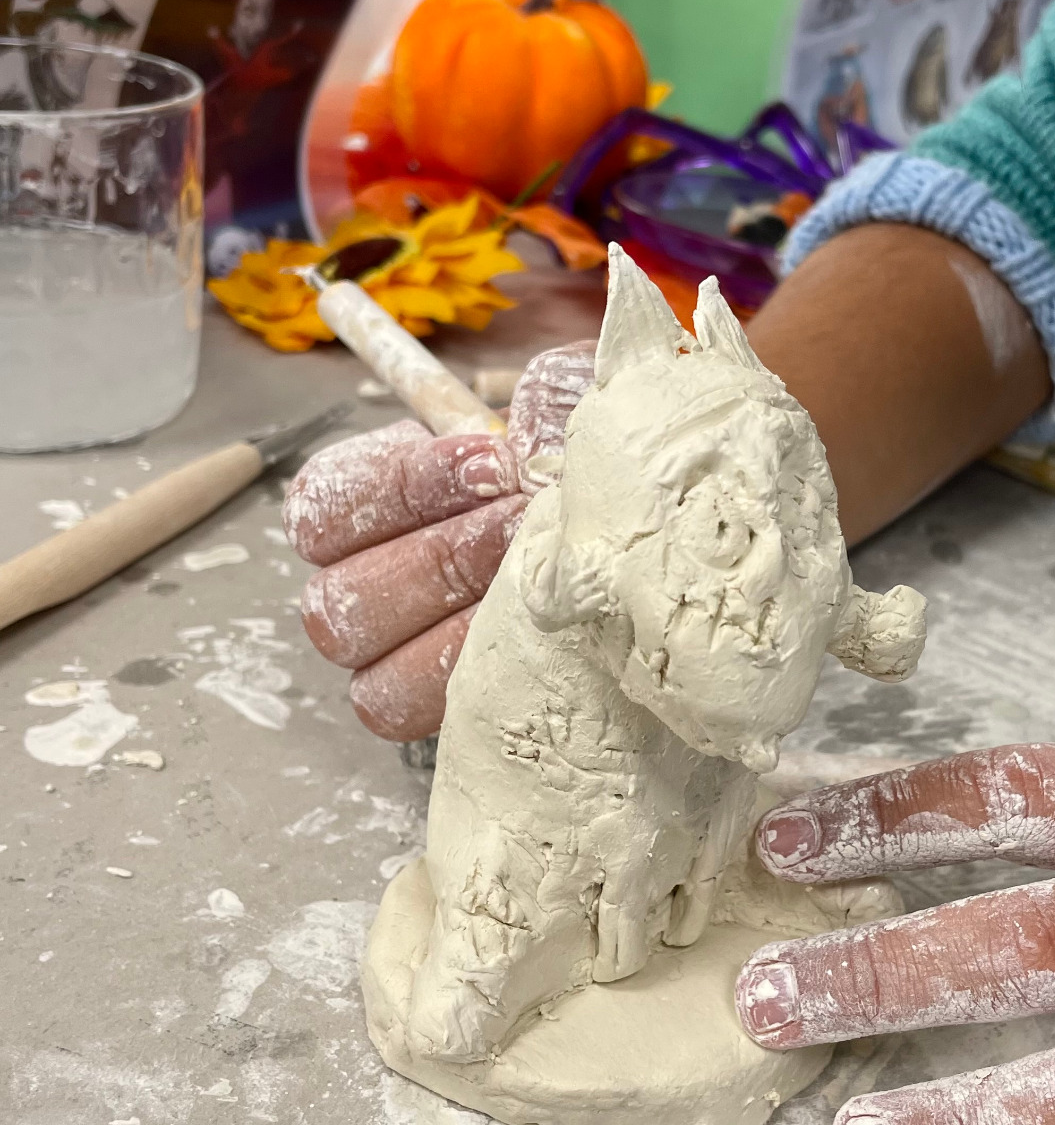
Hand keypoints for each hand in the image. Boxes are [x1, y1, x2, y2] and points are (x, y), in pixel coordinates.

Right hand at [283, 342, 595, 739]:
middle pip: (340, 602)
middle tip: (520, 531)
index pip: (325, 505)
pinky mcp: (457, 716)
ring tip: (542, 594)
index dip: (400, 486)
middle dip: (439, 562)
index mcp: (368, 506)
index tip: (493, 462)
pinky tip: (557, 646)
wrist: (660, 555)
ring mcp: (404, 663)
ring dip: (461, 632)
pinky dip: (495, 686)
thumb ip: (549, 400)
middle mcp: (369, 590)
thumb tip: (535, 429)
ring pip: (377, 680)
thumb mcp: (578, 410)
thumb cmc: (590, 469)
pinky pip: (439, 724)